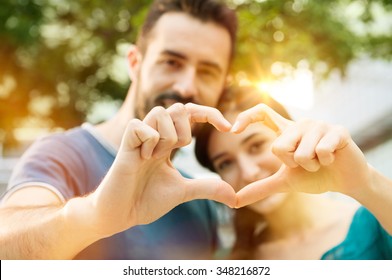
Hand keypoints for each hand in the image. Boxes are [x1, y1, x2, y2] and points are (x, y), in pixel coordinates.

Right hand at [88, 103, 236, 236]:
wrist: (122, 215)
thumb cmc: (146, 200)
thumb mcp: (183, 192)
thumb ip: (206, 188)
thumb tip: (234, 197)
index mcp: (168, 143)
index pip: (190, 115)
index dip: (210, 115)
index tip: (228, 127)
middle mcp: (155, 135)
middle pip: (178, 108)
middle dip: (186, 130)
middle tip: (175, 152)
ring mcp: (140, 138)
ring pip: (161, 112)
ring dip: (167, 136)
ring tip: (156, 157)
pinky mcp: (125, 143)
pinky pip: (140, 126)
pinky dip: (149, 142)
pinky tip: (142, 159)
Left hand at [232, 104, 370, 207]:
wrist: (345, 182)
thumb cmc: (314, 177)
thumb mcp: (284, 182)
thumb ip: (260, 188)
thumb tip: (234, 202)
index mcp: (286, 131)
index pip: (262, 113)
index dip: (246, 117)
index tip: (233, 130)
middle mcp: (300, 124)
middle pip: (278, 147)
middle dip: (291, 165)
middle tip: (306, 164)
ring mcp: (320, 125)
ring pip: (301, 152)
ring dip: (311, 165)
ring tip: (321, 161)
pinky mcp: (337, 130)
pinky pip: (322, 151)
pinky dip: (326, 162)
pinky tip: (333, 159)